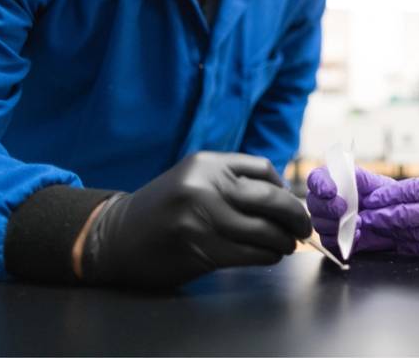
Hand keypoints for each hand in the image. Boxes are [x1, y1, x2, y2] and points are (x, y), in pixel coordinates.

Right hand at [80, 151, 311, 286]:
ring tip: (288, 244)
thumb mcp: (194, 179)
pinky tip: (270, 255)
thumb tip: (285, 198)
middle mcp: (204, 186)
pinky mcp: (200, 249)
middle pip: (269, 199)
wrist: (114, 237)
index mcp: (206, 163)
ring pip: (262, 230)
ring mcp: (201, 218)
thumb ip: (232, 181)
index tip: (293, 204)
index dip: (285, 189)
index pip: (263, 170)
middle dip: (295, 216)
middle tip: (304, 227)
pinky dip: (267, 256)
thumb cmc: (162, 208)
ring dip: (283, 241)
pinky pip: (249, 254)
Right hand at [306, 166, 396, 255]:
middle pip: (312, 203)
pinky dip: (342, 239)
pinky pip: (329, 241)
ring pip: (318, 224)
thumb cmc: (383, 198)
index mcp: (334, 181)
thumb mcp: (376, 183)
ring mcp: (328, 220)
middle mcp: (326, 200)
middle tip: (343, 208)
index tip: (330, 191)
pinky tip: (357, 234)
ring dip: (336, 224)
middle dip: (327, 207)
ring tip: (358, 221)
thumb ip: (362, 180)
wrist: (393, 220)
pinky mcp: (334, 238)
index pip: (316, 179)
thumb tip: (352, 181)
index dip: (319, 184)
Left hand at [360, 140, 418, 260]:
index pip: (411, 192)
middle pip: (404, 216)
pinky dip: (411, 249)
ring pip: (413, 236)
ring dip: (389, 235)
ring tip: (367, 234)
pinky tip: (398, 247)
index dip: (386, 197)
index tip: (368, 198)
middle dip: (378, 218)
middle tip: (356, 219)